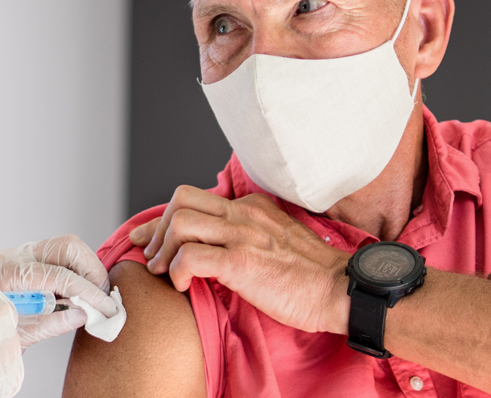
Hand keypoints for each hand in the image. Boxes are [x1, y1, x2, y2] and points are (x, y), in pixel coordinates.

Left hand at [0, 234, 118, 345]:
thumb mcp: (18, 335)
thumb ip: (52, 324)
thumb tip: (85, 314)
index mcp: (7, 274)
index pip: (58, 276)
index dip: (87, 292)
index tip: (106, 308)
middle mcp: (15, 256)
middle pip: (66, 247)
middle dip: (92, 271)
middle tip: (102, 298)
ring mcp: (22, 253)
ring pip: (68, 246)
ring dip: (88, 268)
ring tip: (94, 295)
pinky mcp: (30, 256)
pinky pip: (62, 254)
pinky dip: (78, 269)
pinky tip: (81, 291)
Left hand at [130, 186, 352, 334]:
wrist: (341, 291)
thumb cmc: (311, 276)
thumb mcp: (277, 240)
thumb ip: (248, 236)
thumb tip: (215, 250)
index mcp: (253, 207)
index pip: (197, 199)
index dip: (165, 219)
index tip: (150, 237)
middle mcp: (245, 214)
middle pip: (181, 199)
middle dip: (158, 228)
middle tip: (151, 255)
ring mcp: (243, 236)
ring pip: (181, 223)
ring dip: (163, 250)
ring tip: (164, 273)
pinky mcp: (241, 263)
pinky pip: (191, 257)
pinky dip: (177, 271)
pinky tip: (183, 286)